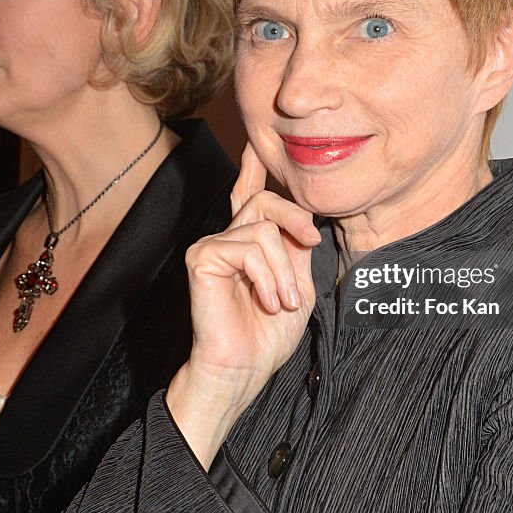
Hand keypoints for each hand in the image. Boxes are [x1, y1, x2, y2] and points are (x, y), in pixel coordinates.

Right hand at [167, 144, 319, 466]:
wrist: (243, 369)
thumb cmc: (267, 336)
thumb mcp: (297, 286)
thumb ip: (297, 250)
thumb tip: (303, 219)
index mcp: (250, 244)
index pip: (250, 196)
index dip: (253, 168)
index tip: (257, 144)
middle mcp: (228, 238)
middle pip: (266, 200)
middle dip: (296, 219)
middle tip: (311, 244)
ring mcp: (212, 245)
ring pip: (264, 229)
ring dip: (284, 271)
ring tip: (282, 303)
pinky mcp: (202, 256)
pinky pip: (249, 247)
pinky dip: (267, 277)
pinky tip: (267, 302)